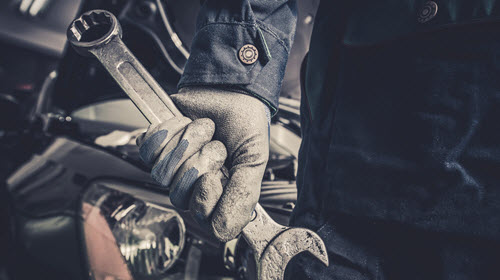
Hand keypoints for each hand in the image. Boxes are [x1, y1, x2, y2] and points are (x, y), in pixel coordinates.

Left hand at [137, 87, 269, 240]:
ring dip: (187, 143)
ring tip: (204, 128)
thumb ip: (243, 196)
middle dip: (199, 163)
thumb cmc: (244, 122)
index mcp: (220, 192)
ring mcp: (174, 165)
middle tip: (216, 146)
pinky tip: (184, 123)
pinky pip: (148, 150)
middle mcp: (194, 183)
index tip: (215, 176)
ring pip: (162, 173)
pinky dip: (168, 131)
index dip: (205, 199)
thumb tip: (224, 230)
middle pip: (178, 196)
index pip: (202, 219)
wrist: (230, 88)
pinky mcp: (158, 145)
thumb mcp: (254, 160)